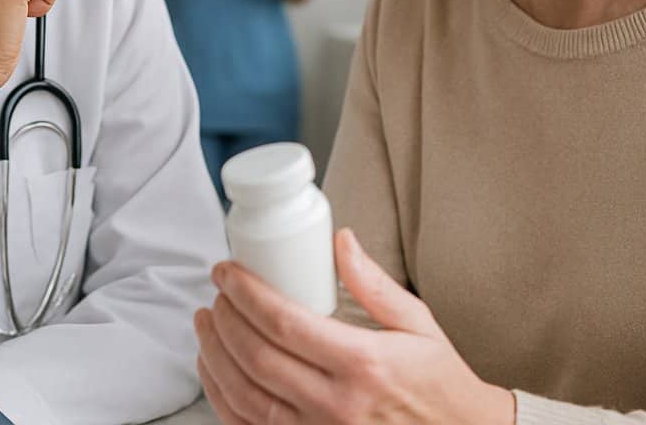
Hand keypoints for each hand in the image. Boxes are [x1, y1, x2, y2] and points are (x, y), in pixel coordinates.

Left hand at [194, 229, 514, 424]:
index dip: (244, 293)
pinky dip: (223, 400)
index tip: (226, 271)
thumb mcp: (418, 325)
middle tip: (216, 293)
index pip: (283, 322)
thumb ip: (375, 283)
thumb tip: (340, 240)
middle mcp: (337, 405)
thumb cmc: (438, 385)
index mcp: (364, 364)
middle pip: (256, 357)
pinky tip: (214, 372)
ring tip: (206, 325)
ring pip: (244, 397)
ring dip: (214, 356)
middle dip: (224, 319)